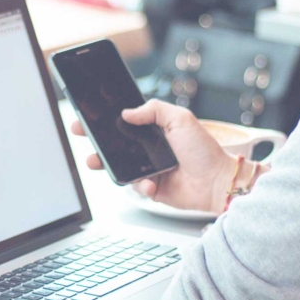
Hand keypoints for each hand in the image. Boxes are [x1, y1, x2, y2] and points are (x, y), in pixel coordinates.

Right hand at [71, 100, 238, 212]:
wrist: (217, 181)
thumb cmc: (204, 150)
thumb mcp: (181, 119)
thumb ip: (153, 110)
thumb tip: (126, 112)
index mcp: (154, 130)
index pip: (124, 122)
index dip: (105, 119)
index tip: (88, 116)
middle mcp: (149, 149)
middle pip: (116, 144)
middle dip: (96, 140)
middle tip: (82, 134)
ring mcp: (149, 169)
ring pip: (120, 166)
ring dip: (106, 164)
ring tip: (95, 161)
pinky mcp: (152, 188)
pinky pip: (135, 187)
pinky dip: (140, 185)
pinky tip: (150, 183)